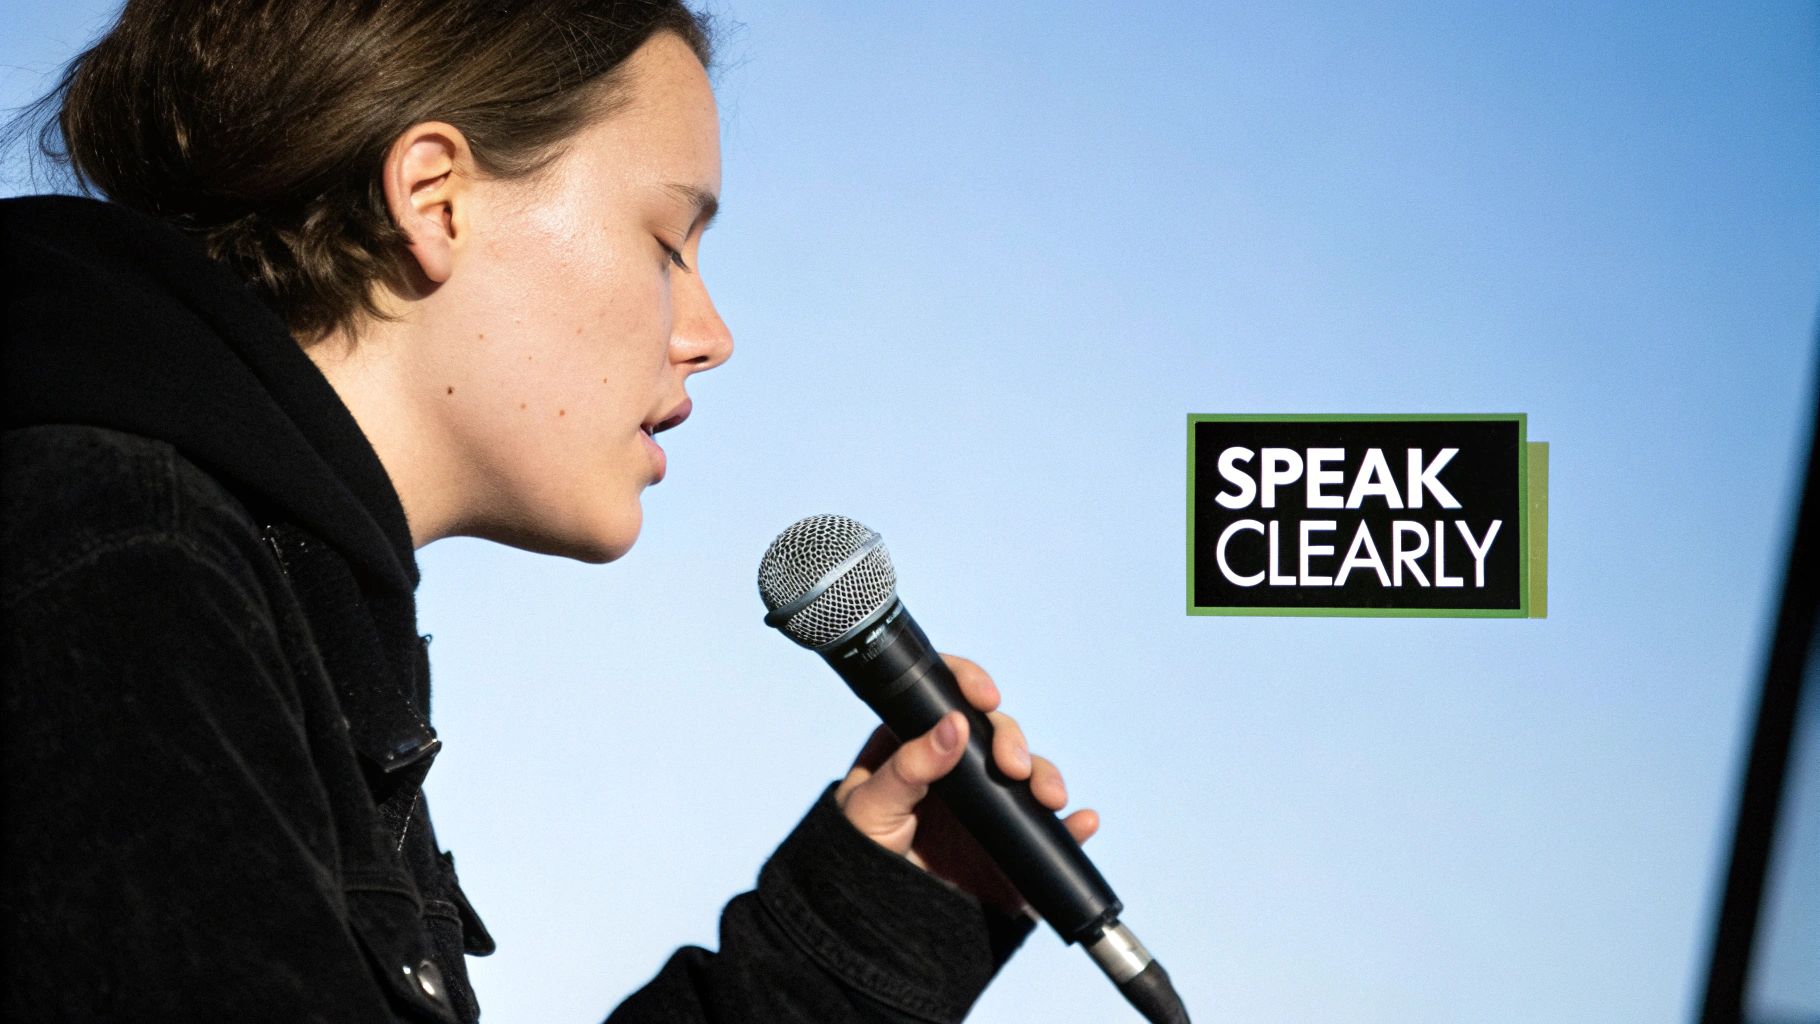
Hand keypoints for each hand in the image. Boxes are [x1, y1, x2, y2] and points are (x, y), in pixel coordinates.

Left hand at [833, 653, 1099, 915]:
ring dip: (1045, 776)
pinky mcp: (1010, 844)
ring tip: (1049, 797)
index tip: (985, 697)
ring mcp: (985, 804)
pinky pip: (1048, 830)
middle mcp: (955, 768)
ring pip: (1027, 773)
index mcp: (913, 745)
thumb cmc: (857, 857)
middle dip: (1012, 740)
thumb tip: (954, 724)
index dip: (969, 684)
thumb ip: (907, 768)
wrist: (874, 927)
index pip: (945, 698)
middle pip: (995, 732)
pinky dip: (1071, 826)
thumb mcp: (870, 809)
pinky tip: (1082, 823)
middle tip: (1014, 767)